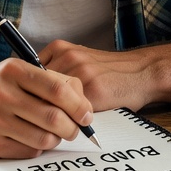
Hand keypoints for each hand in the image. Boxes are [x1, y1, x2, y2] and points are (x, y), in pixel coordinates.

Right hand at [0, 57, 95, 158]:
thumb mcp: (18, 72)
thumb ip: (51, 81)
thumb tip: (84, 102)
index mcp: (14, 70)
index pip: (57, 88)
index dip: (79, 104)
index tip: (87, 115)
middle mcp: (2, 93)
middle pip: (52, 117)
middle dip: (72, 127)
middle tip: (76, 129)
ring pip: (42, 138)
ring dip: (56, 140)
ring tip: (56, 135)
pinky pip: (27, 152)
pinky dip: (38, 149)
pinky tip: (34, 140)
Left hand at [39, 40, 160, 112]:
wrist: (141, 72)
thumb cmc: (108, 71)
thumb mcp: (79, 60)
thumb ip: (57, 70)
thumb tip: (28, 92)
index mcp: (60, 47)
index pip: (29, 74)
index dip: (28, 93)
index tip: (29, 104)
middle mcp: (67, 56)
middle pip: (36, 87)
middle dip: (37, 105)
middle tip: (39, 118)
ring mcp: (79, 72)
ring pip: (51, 100)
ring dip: (52, 115)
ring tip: (59, 122)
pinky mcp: (92, 89)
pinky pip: (69, 110)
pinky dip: (68, 120)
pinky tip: (74, 122)